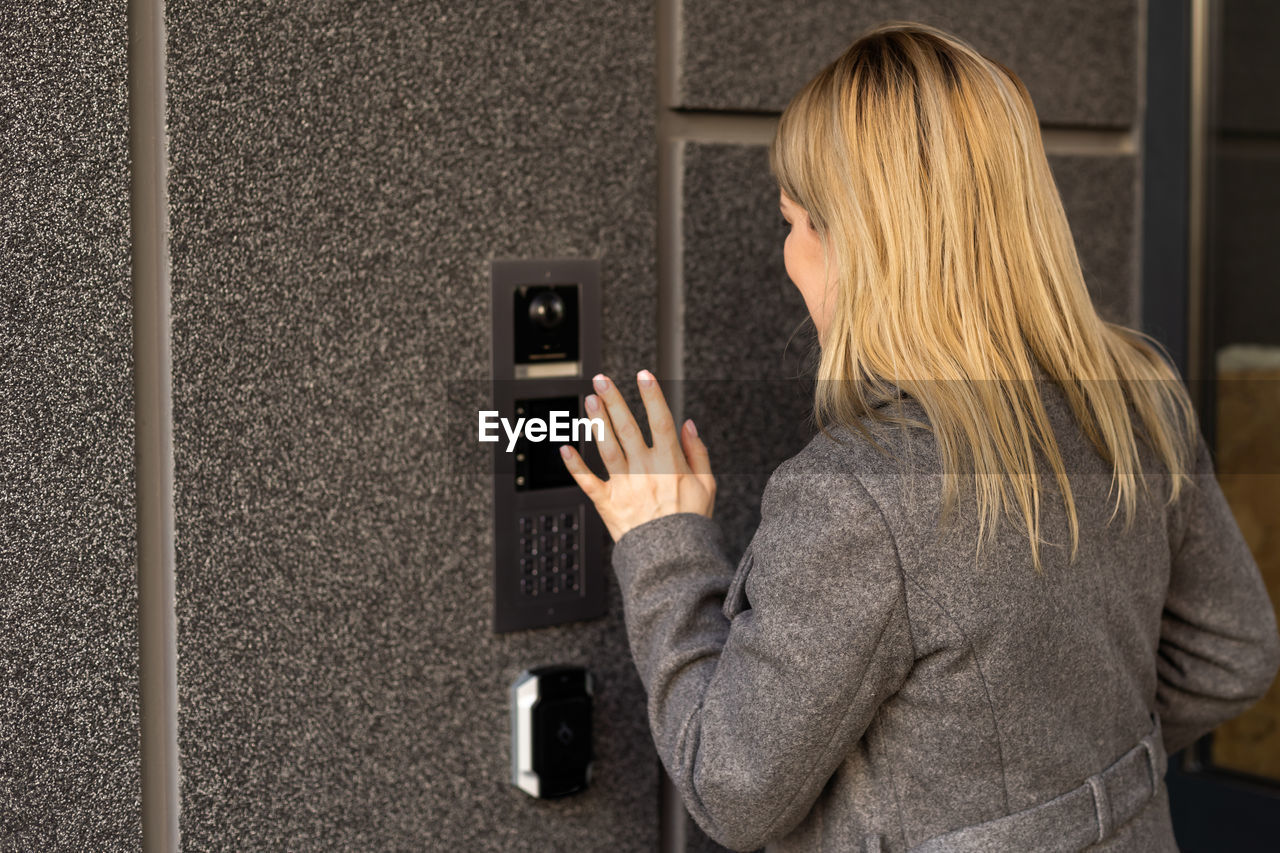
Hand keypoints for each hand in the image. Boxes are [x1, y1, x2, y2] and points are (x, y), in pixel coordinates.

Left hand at [558, 370, 715, 541]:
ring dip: (596, 421)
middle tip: (602, 379)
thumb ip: (698, 452)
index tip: (644, 375)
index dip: (652, 395)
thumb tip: (688, 424)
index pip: (660, 421)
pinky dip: (574, 465)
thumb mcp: (707, 485)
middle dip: (614, 399)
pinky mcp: (607, 502)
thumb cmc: (690, 523)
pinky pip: (587, 481)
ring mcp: (624, 486)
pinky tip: (565, 448)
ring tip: (589, 400)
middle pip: (626, 427)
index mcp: (670, 463)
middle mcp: (645, 470)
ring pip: (606, 447)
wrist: (671, 560)